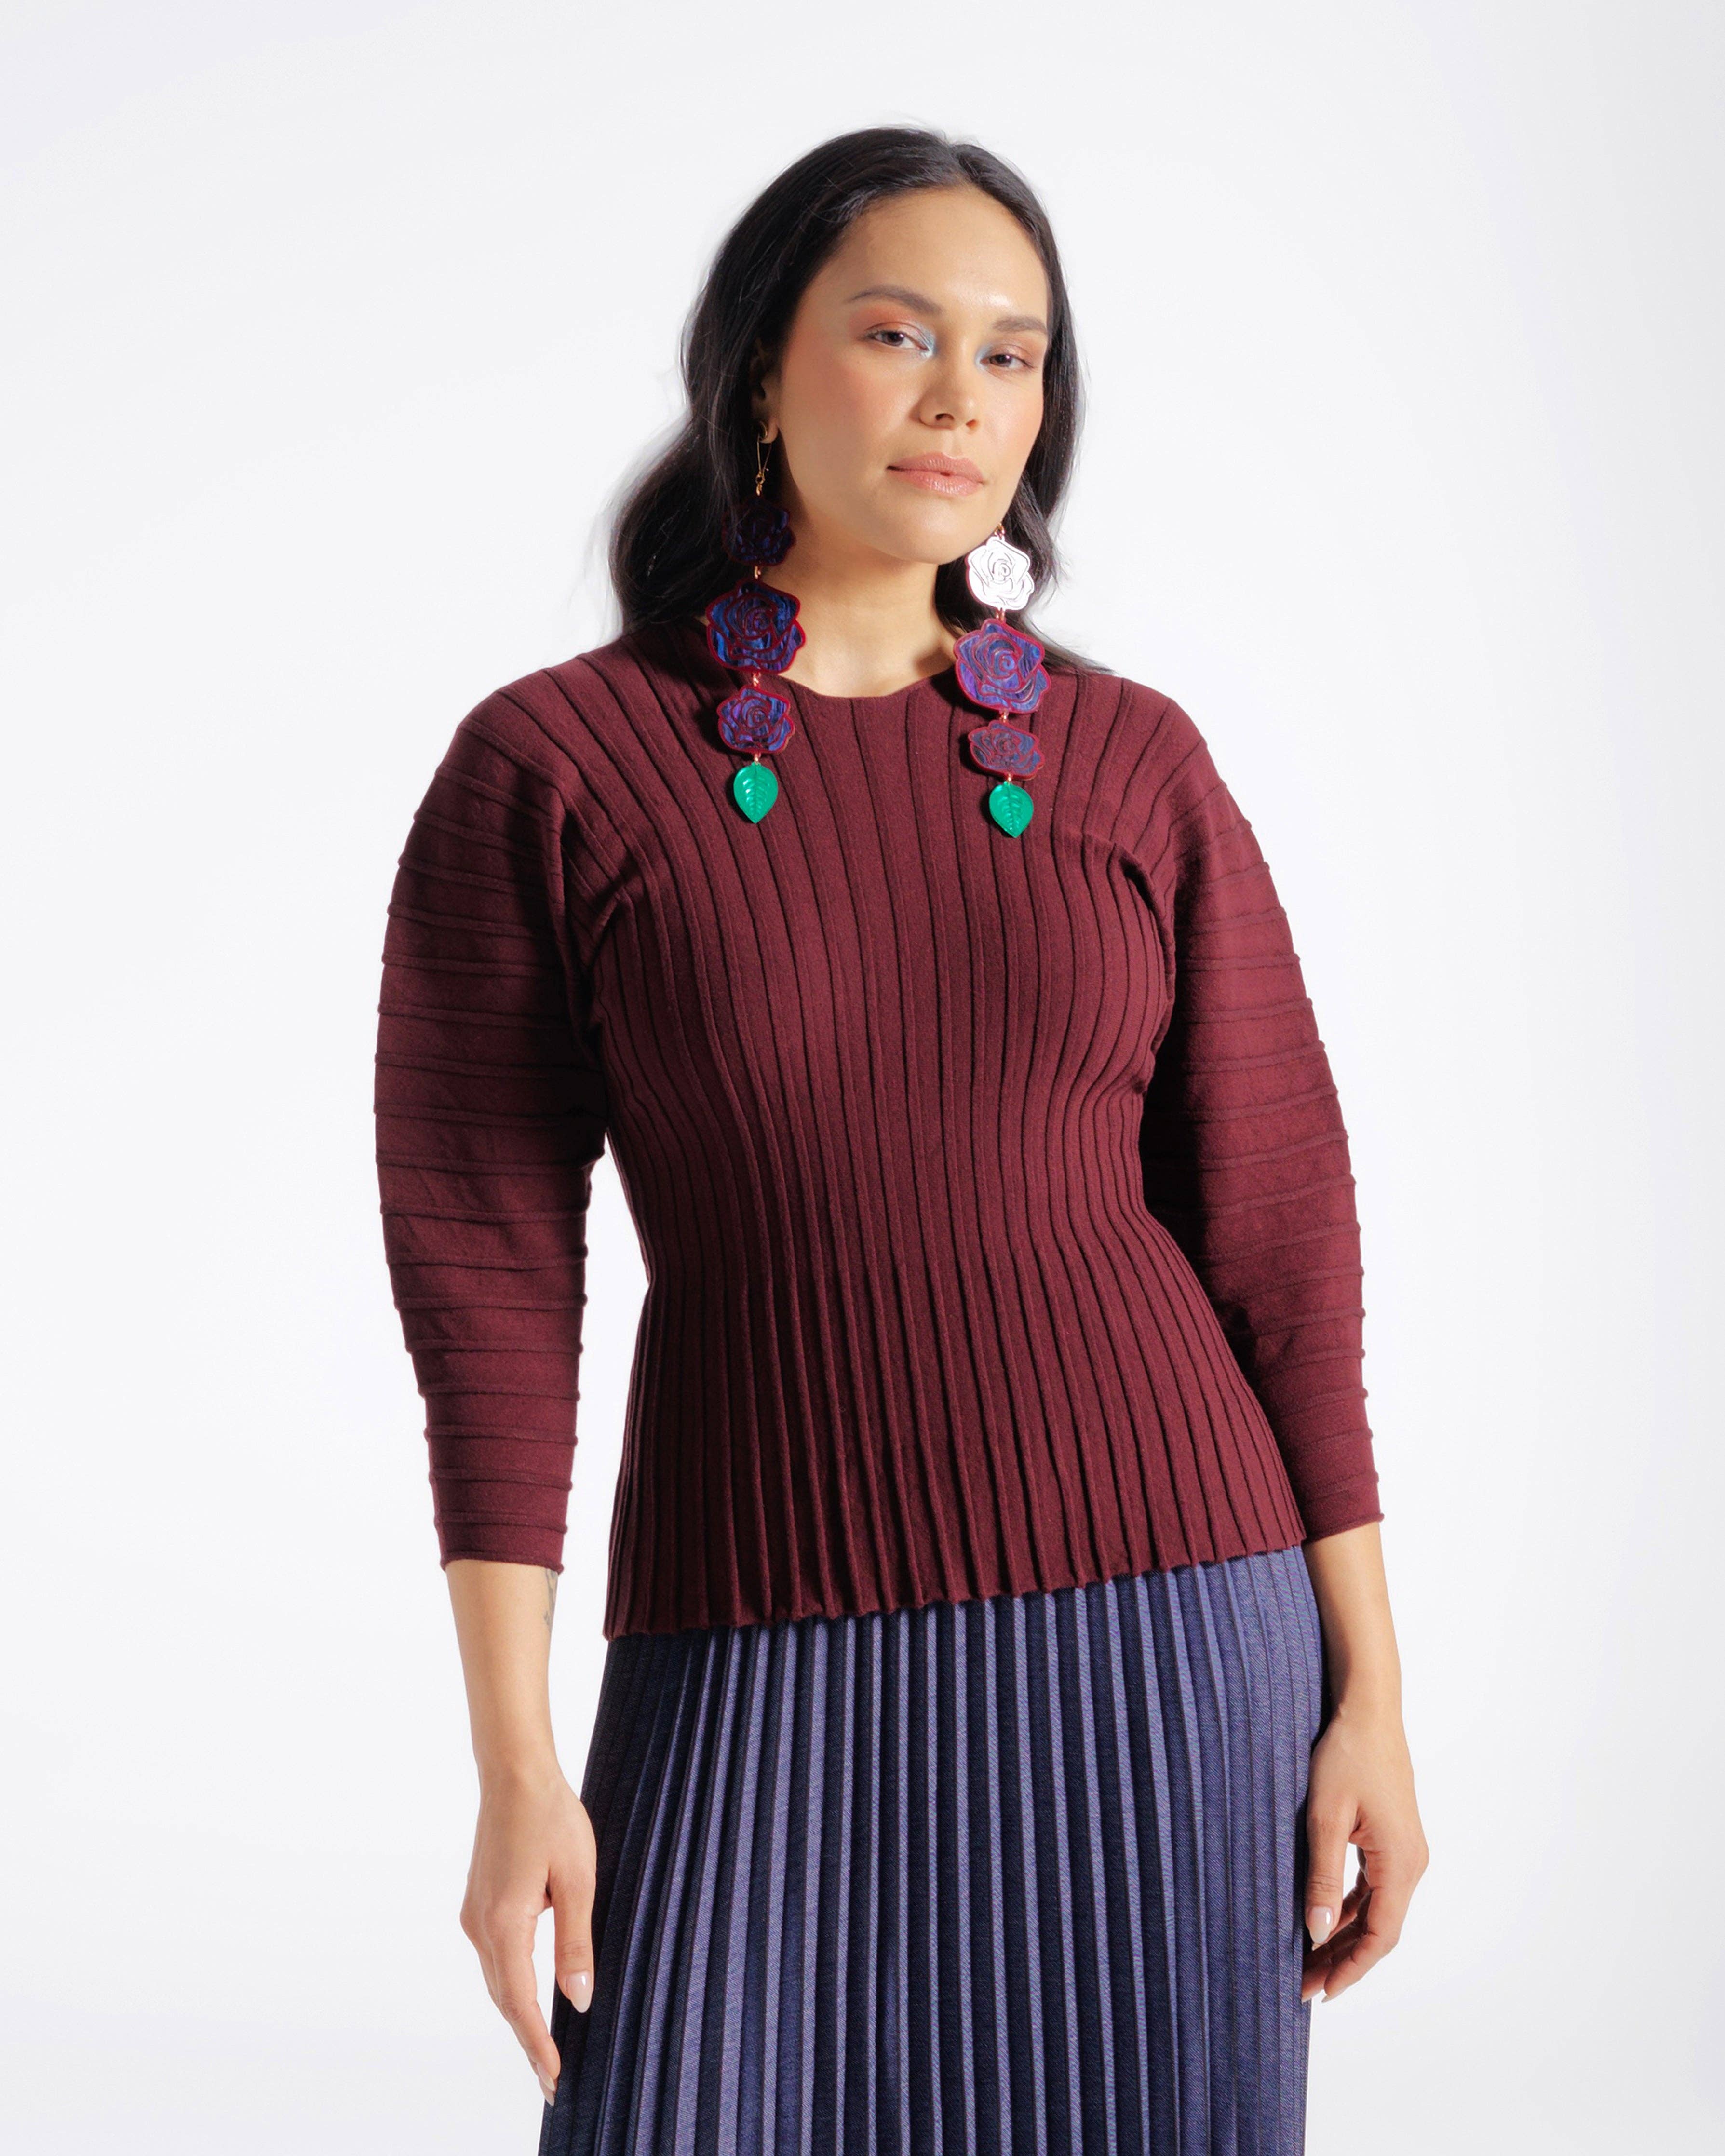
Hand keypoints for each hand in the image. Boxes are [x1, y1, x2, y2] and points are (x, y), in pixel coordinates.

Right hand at [459, 1759, 597, 2106]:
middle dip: (527, 2041)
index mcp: (505, 1924)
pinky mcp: (478, 1902)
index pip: (520, 2003)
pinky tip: (528, 1995)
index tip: (554, 2081)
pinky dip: (510, 1985)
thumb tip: (578, 1998)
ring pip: (498, 1980)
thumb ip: (576, 1942)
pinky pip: (495, 1957)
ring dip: (517, 2015)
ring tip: (543, 2048)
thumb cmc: (552, 1818)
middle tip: (551, 2081)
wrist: (514, 1773)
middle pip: (504, 1999)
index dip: (538, 2044)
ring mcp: (475, 1914)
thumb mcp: (577, 1880)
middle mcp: (481, 1926)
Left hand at [1301, 1697, 1427, 2002]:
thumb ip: (1322, 1876)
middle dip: (1341, 1959)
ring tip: (1306, 1960)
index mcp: (1401, 1863)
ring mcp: (1404, 1851)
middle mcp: (1411, 1863)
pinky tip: (1321, 1918)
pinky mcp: (1392, 1839)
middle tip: (1302, 1985)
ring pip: (1374, 1910)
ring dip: (1343, 1935)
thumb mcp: (1325, 1817)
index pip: (1379, 1936)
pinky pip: (1372, 1887)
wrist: (1367, 1709)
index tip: (1320, 1993)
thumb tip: (1316, 1931)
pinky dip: (1348, 1908)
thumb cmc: (1346, 1755)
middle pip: (1378, 1929)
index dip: (1350, 1968)